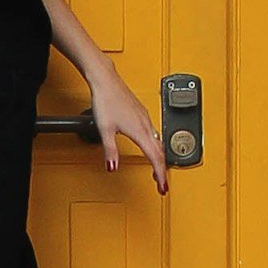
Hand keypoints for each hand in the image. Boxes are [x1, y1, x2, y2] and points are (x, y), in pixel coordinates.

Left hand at [90, 69, 168, 192]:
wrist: (106, 80)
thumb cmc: (105, 100)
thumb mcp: (104, 129)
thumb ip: (110, 151)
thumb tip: (112, 167)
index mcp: (139, 131)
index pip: (155, 158)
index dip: (160, 175)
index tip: (163, 187)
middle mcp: (145, 124)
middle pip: (160, 152)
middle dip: (162, 169)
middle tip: (161, 183)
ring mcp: (145, 118)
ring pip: (158, 141)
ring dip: (159, 157)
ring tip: (156, 168)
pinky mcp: (141, 113)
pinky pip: (154, 132)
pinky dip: (155, 144)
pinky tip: (149, 145)